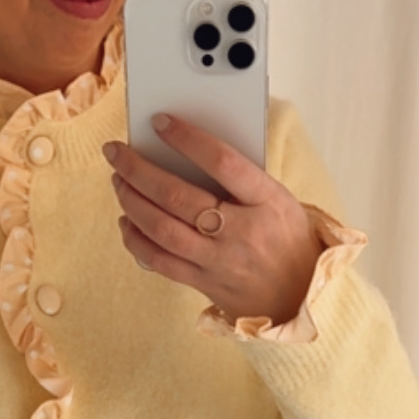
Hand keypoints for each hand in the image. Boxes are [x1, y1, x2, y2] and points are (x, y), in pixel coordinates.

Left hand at [104, 116, 320, 326]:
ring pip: (162, 230)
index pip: (223, 162)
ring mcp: (220, 262)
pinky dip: (136, 239)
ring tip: (119, 181)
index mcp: (267, 202)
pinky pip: (160, 262)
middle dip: (139, 170)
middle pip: (178, 197)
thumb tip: (187, 149)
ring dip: (132, 202)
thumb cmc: (287, 238)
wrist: (301, 296)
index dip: (187, 138)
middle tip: (117, 152)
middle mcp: (242, 233)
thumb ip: (241, 176)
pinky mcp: (204, 283)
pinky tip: (126, 221)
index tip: (160, 121)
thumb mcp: (278, 198)